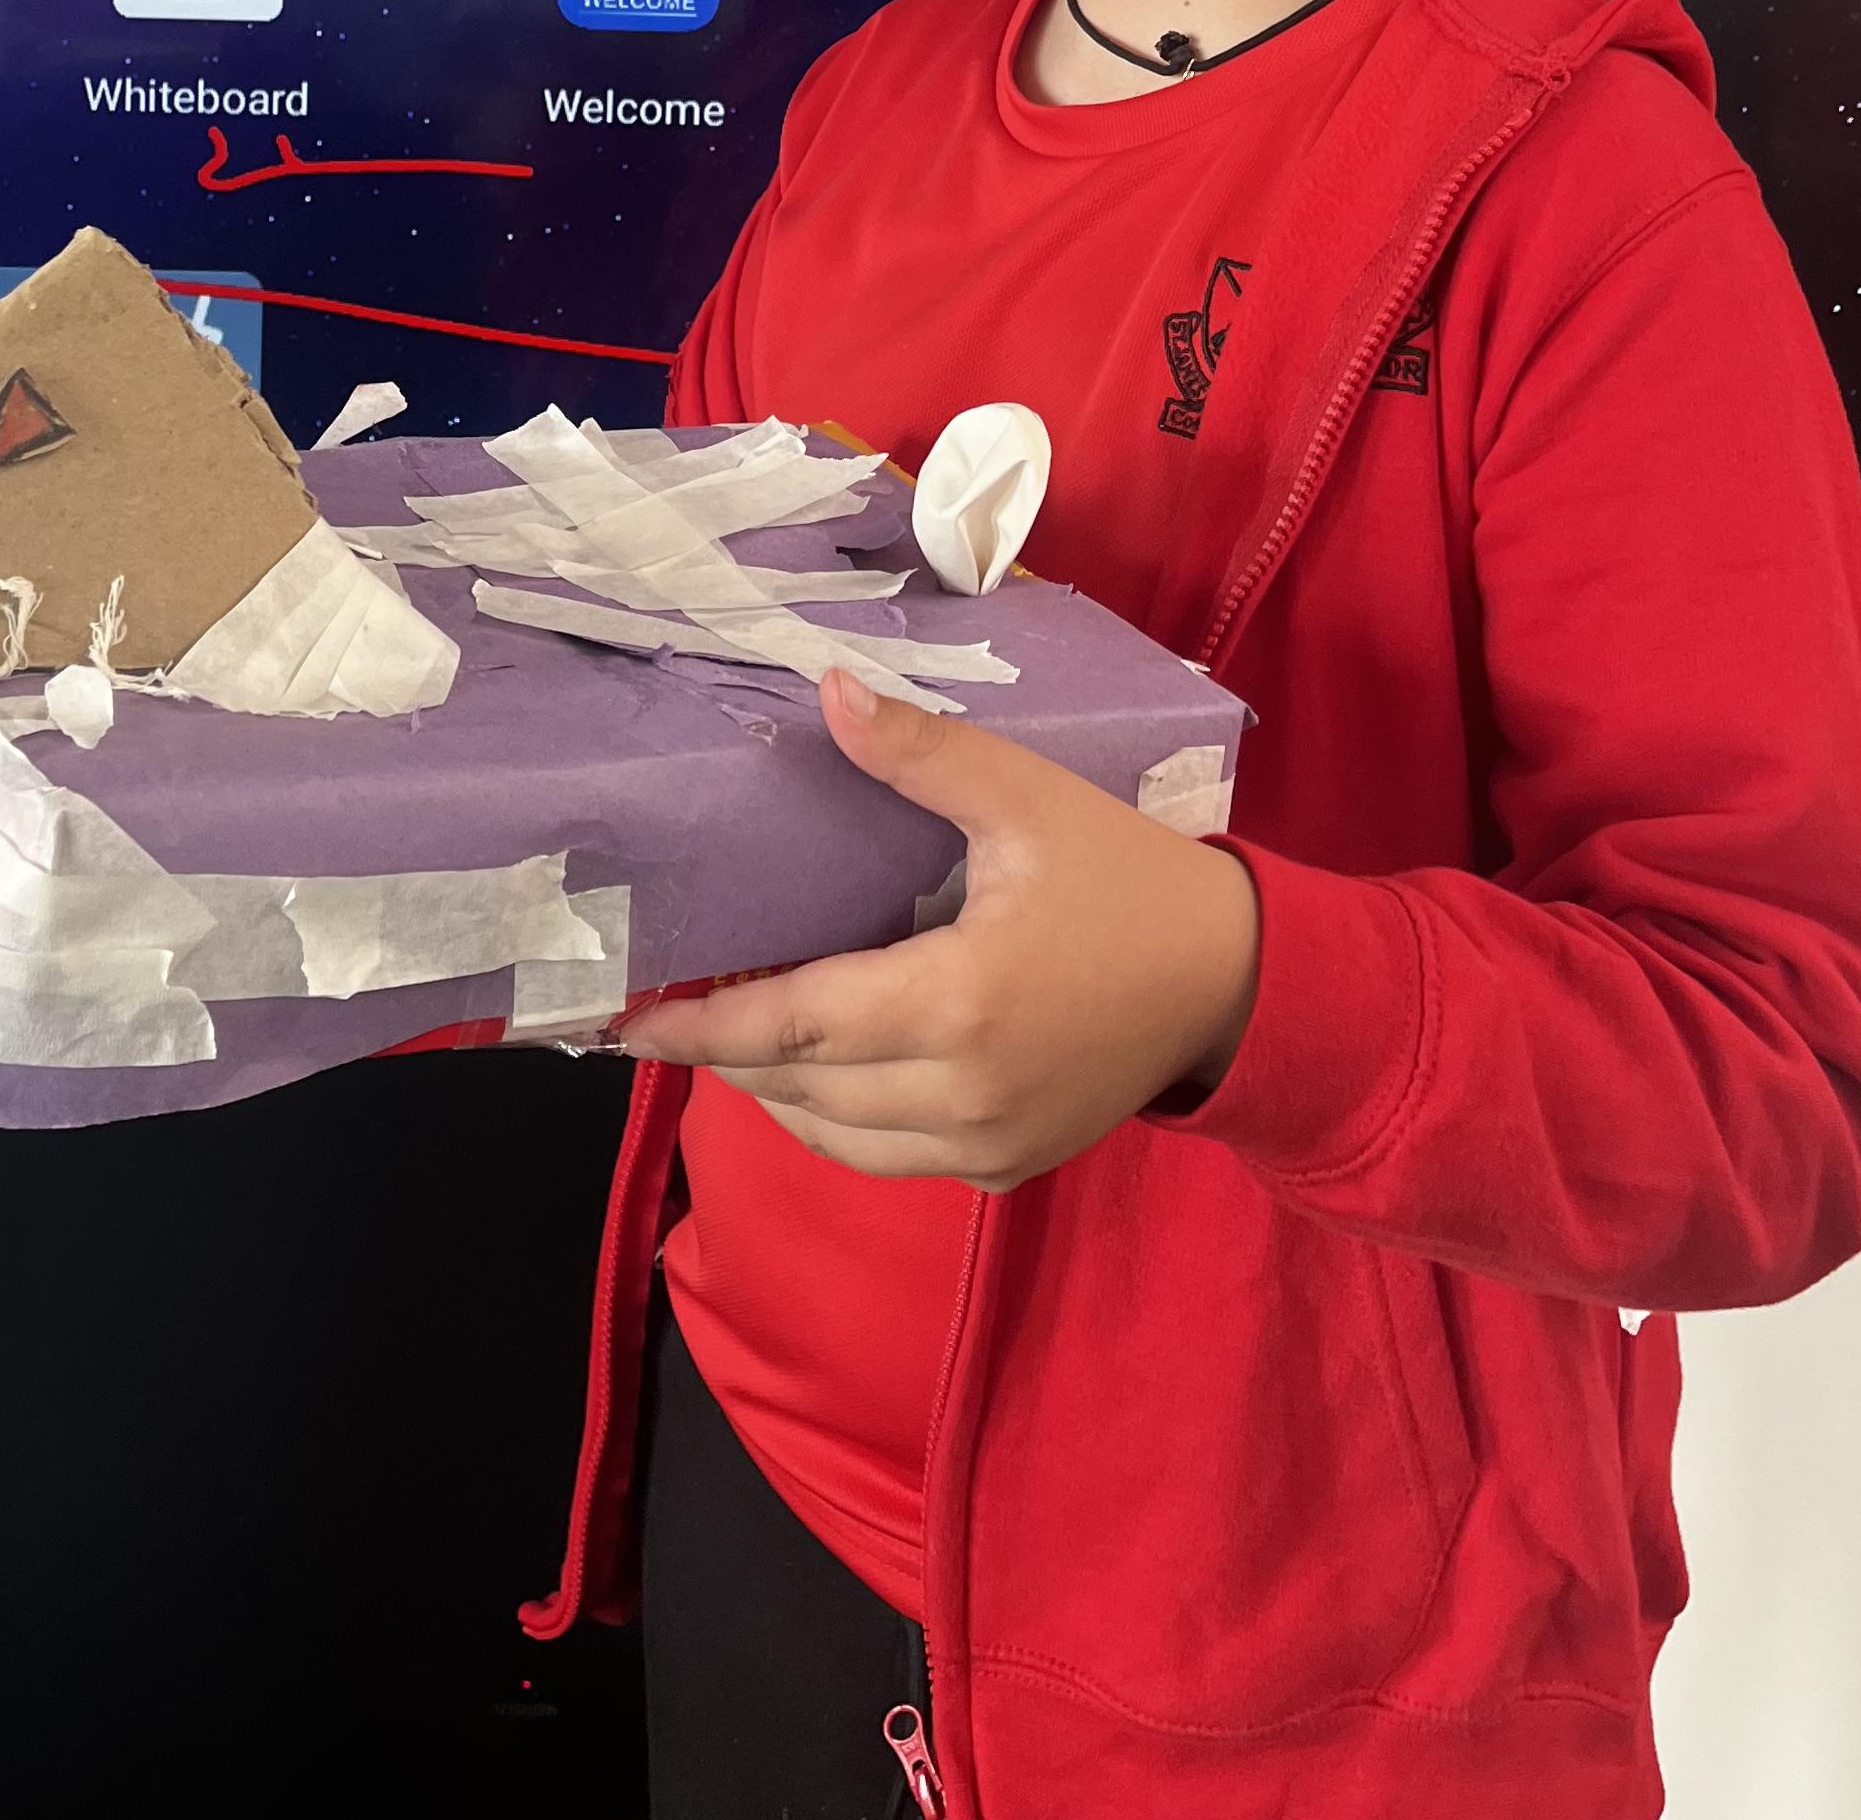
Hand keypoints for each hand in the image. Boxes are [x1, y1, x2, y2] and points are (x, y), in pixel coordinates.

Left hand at [619, 667, 1259, 1189]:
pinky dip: (835, 1120)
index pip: (791, 1026)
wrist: (1234, 982)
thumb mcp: (1028, 799)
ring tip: (733, 1029)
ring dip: (775, 1089)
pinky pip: (887, 1158)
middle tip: (672, 1002)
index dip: (701, 1025)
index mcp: (956, 1004)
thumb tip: (828, 690)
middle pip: (798, 1087)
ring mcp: (983, 1147)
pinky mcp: (1006, 1170)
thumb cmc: (1128, 879)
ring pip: (834, 1137)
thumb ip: (922, 754)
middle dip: (728, 1050)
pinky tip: (818, 1068)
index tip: (625, 1017)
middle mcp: (959, 1096)